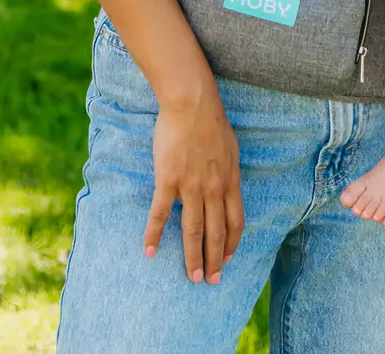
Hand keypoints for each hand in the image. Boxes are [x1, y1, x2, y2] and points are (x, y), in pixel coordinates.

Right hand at [144, 85, 243, 284]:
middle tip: (211, 281)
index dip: (232, 243)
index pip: (235, 221)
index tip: (229, 259)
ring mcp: (191, 186)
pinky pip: (160, 214)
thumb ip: (229, 172)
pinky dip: (153, 235)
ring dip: (192, 256)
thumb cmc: (212, 121)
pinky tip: (148, 252)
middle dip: (215, 259)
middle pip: (216, 232)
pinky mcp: (169, 180)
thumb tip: (227, 186)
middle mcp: (213, 189)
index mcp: (230, 181)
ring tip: (192, 277)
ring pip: (193, 230)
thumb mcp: (231, 149)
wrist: (192, 104)